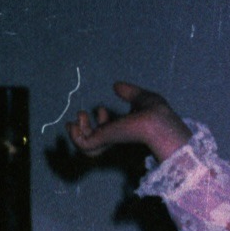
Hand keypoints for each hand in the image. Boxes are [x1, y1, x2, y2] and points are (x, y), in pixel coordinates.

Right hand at [68, 82, 191, 162]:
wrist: (154, 121)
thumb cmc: (154, 111)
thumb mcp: (140, 97)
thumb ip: (128, 92)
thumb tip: (117, 86)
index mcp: (125, 129)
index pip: (107, 131)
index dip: (101, 120)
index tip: (102, 109)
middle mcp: (115, 137)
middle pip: (95, 140)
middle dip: (84, 127)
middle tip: (85, 113)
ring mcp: (108, 140)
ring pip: (86, 145)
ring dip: (76, 131)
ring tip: (80, 116)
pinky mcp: (101, 141)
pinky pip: (83, 145)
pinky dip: (74, 135)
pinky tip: (75, 123)